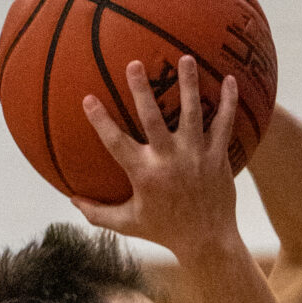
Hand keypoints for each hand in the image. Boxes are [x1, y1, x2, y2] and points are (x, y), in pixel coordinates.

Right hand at [75, 54, 240, 263]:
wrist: (208, 243)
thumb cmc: (165, 232)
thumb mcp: (130, 224)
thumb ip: (99, 213)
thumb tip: (71, 201)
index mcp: (145, 174)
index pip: (116, 143)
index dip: (101, 121)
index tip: (88, 98)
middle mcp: (169, 161)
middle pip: (153, 119)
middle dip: (142, 90)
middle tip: (134, 63)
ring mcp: (195, 157)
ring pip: (192, 113)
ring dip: (189, 84)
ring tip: (186, 58)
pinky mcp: (217, 157)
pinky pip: (224, 125)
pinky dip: (228, 102)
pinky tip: (230, 79)